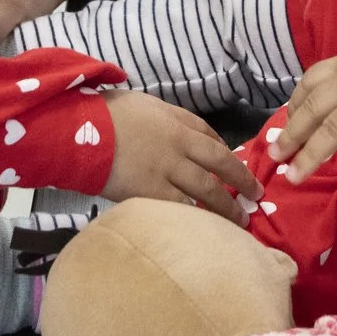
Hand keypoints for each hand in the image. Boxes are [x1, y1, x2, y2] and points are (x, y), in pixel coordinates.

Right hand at [99, 89, 260, 221]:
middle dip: (241, 180)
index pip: (210, 136)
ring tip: (239, 223)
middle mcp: (179, 146)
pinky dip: (196, 219)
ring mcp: (167, 171)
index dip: (227, 152)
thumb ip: (164, 117)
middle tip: (255, 196)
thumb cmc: (107, 113)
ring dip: (226, 207)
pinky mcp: (150, 193)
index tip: (236, 165)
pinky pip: (181, 209)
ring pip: (206, 191)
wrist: (81, 130)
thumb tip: (173, 127)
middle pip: (219, 163)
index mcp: (176, 122)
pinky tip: (207, 231)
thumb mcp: (143, 104)